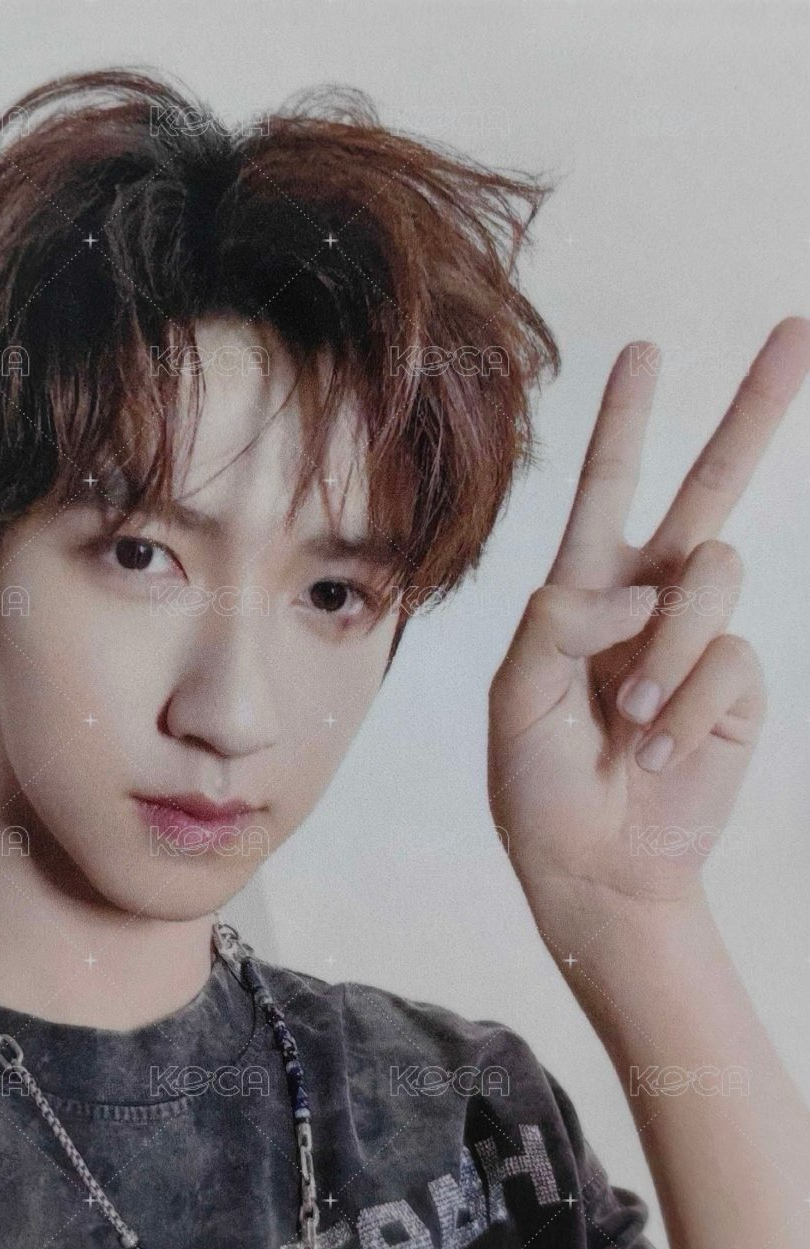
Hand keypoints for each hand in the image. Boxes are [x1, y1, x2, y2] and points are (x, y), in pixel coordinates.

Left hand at [488, 317, 809, 914]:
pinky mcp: (737, 684)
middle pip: (711, 489)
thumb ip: (558, 622)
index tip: (647, 351)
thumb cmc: (539, 785)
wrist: (596, 865)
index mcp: (584, 591)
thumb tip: (640, 589)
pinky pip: (728, 660)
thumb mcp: (516, 699)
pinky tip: (660, 754)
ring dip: (663, 656)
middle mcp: (648, 601)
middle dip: (753, 413)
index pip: (608, 491)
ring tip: (628, 723)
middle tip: (797, 333)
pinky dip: (685, 713)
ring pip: (714, 576)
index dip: (626, 423)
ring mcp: (697, 639)